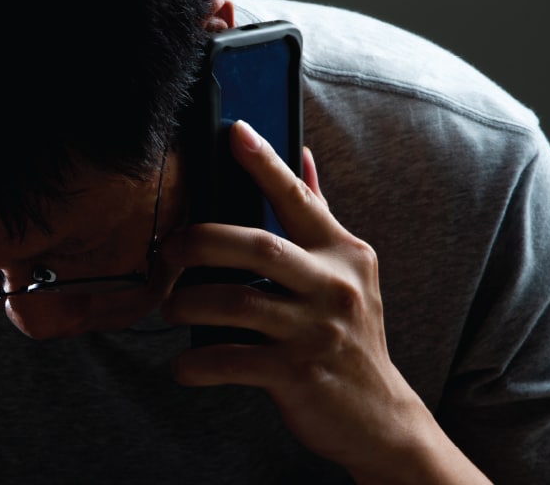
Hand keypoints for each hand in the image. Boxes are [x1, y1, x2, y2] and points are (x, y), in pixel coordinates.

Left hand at [160, 121, 485, 482]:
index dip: (264, 163)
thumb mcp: (348, 273)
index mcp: (344, 254)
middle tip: (169, 250)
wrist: (380, 418)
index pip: (298, 198)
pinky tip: (184, 365)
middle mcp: (335, 286)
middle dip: (200, 242)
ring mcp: (317, 331)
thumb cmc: (350, 336)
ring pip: (234, 302)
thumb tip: (302, 155)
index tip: (234, 131)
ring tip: (172, 307)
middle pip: (255, 245)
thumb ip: (319, 217)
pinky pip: (229, 360)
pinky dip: (196, 363)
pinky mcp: (298, 374)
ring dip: (188, 303)